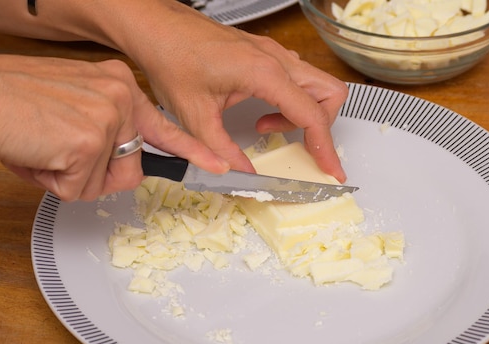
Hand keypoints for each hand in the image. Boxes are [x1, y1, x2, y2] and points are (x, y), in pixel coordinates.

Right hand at [0, 55, 227, 200]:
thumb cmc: (13, 101)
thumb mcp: (72, 109)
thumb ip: (104, 134)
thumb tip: (119, 166)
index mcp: (117, 84)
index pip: (164, 126)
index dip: (194, 151)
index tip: (219, 166)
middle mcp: (119, 96)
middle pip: (130, 166)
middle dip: (95, 173)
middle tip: (59, 149)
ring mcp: (109, 119)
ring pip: (103, 181)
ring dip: (70, 177)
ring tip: (43, 146)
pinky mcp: (90, 142)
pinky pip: (80, 188)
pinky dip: (54, 181)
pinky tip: (39, 152)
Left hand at [125, 7, 348, 181]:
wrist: (156, 26)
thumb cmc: (171, 57)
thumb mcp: (195, 115)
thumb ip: (222, 149)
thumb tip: (242, 171)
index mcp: (265, 73)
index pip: (312, 115)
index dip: (326, 147)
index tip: (332, 169)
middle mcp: (276, 60)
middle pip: (329, 94)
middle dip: (323, 127)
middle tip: (303, 148)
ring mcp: (273, 53)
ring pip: (316, 84)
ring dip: (303, 113)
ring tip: (268, 129)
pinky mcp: (265, 53)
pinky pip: (296, 78)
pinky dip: (290, 101)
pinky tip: (263, 111)